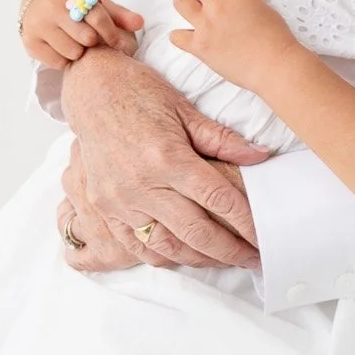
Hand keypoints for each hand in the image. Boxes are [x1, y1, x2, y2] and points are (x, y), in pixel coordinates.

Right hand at [21, 0, 143, 68]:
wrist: (37, 5)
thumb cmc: (75, 8)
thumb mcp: (96, 5)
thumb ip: (119, 15)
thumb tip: (141, 23)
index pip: (98, 17)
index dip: (112, 34)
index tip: (119, 45)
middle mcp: (53, 8)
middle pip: (86, 38)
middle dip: (93, 42)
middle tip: (90, 40)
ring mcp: (39, 25)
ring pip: (72, 52)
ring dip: (79, 52)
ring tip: (76, 44)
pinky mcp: (30, 42)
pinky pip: (57, 63)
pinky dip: (64, 60)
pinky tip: (63, 49)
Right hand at [61, 46, 266, 268]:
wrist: (92, 92)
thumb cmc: (140, 93)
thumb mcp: (184, 109)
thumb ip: (221, 138)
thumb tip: (261, 155)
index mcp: (168, 158)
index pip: (217, 198)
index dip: (245, 221)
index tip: (263, 235)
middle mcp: (143, 185)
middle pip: (196, 231)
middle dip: (229, 250)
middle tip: (252, 258)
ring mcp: (121, 201)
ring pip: (167, 246)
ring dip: (200, 260)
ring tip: (225, 261)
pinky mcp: (106, 209)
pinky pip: (136, 246)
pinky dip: (164, 256)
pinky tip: (184, 258)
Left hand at [171, 0, 297, 93]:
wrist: (272, 65)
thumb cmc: (276, 38)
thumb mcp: (264, 8)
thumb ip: (245, 0)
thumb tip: (234, 3)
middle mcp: (218, 4)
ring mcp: (206, 24)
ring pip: (180, 2)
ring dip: (187, 4)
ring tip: (195, 12)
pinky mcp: (199, 45)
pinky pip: (176, 36)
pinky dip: (181, 36)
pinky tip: (190, 37)